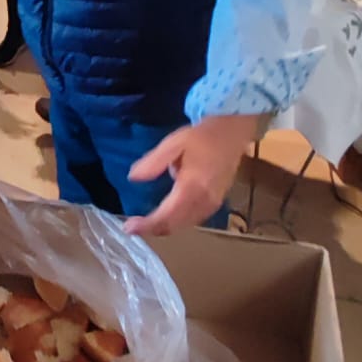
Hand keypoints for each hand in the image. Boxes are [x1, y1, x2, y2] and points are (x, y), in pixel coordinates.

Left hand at [123, 115, 258, 236]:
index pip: (166, 215)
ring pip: (184, 225)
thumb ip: (153, 162)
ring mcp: (213, 204)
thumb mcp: (173, 143)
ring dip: (165, 226)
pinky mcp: (217, 203)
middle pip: (175, 225)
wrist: (232, 133)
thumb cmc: (202, 137)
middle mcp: (204, 200)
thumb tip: (134, 177)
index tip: (129, 227)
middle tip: (133, 226)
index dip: (147, 225)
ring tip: (147, 222)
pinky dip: (177, 221)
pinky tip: (167, 215)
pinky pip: (194, 220)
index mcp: (192, 186)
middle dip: (153, 229)